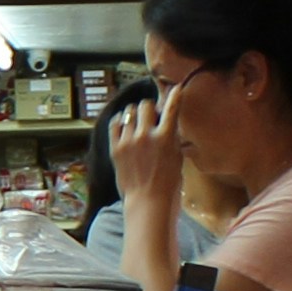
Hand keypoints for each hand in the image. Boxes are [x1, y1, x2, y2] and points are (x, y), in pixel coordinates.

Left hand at [113, 94, 184, 219]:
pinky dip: (120, 121)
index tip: (176, 88)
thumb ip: (172, 137)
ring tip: (136, 122)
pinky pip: (114, 123)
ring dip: (134, 114)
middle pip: (145, 105)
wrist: (148, 202)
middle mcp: (146, 135)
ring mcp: (128, 141)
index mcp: (165, 138)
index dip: (174, 96)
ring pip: (129, 112)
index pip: (171, 108)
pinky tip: (124, 125)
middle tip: (150, 115)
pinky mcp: (115, 148)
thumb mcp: (177, 157)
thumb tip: (168, 122)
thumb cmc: (169, 184)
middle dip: (149, 108)